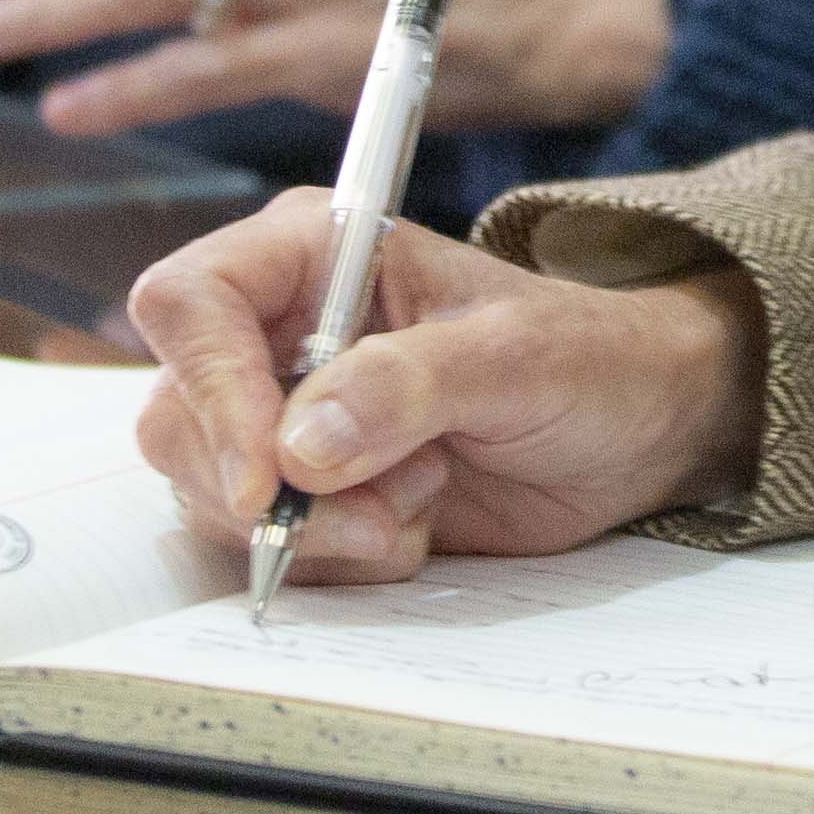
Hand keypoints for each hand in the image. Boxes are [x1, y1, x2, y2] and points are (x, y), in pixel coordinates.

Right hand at [126, 192, 762, 583]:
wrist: (636, 429)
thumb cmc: (586, 357)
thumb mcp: (516, 357)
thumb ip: (407, 385)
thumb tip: (303, 443)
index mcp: (312, 253)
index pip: (192, 304)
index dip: (211, 391)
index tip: (270, 478)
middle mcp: (277, 332)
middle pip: (178, 417)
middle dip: (263, 490)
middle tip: (375, 518)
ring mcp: (285, 419)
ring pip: (213, 494)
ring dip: (316, 531)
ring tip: (422, 503)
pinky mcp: (309, 495)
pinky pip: (268, 549)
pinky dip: (337, 560)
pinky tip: (417, 524)